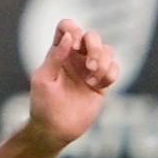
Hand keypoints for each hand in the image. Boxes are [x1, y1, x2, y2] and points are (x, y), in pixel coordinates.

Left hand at [26, 18, 118, 148]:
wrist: (55, 130)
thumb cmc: (43, 105)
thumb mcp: (43, 79)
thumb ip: (55, 57)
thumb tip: (68, 37)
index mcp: (58, 52)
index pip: (67, 27)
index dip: (72, 30)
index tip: (72, 46)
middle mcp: (75, 58)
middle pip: (92, 36)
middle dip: (94, 46)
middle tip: (89, 66)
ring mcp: (90, 70)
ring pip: (107, 50)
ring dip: (103, 62)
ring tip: (91, 80)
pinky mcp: (102, 83)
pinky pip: (115, 68)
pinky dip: (110, 74)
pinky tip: (97, 86)